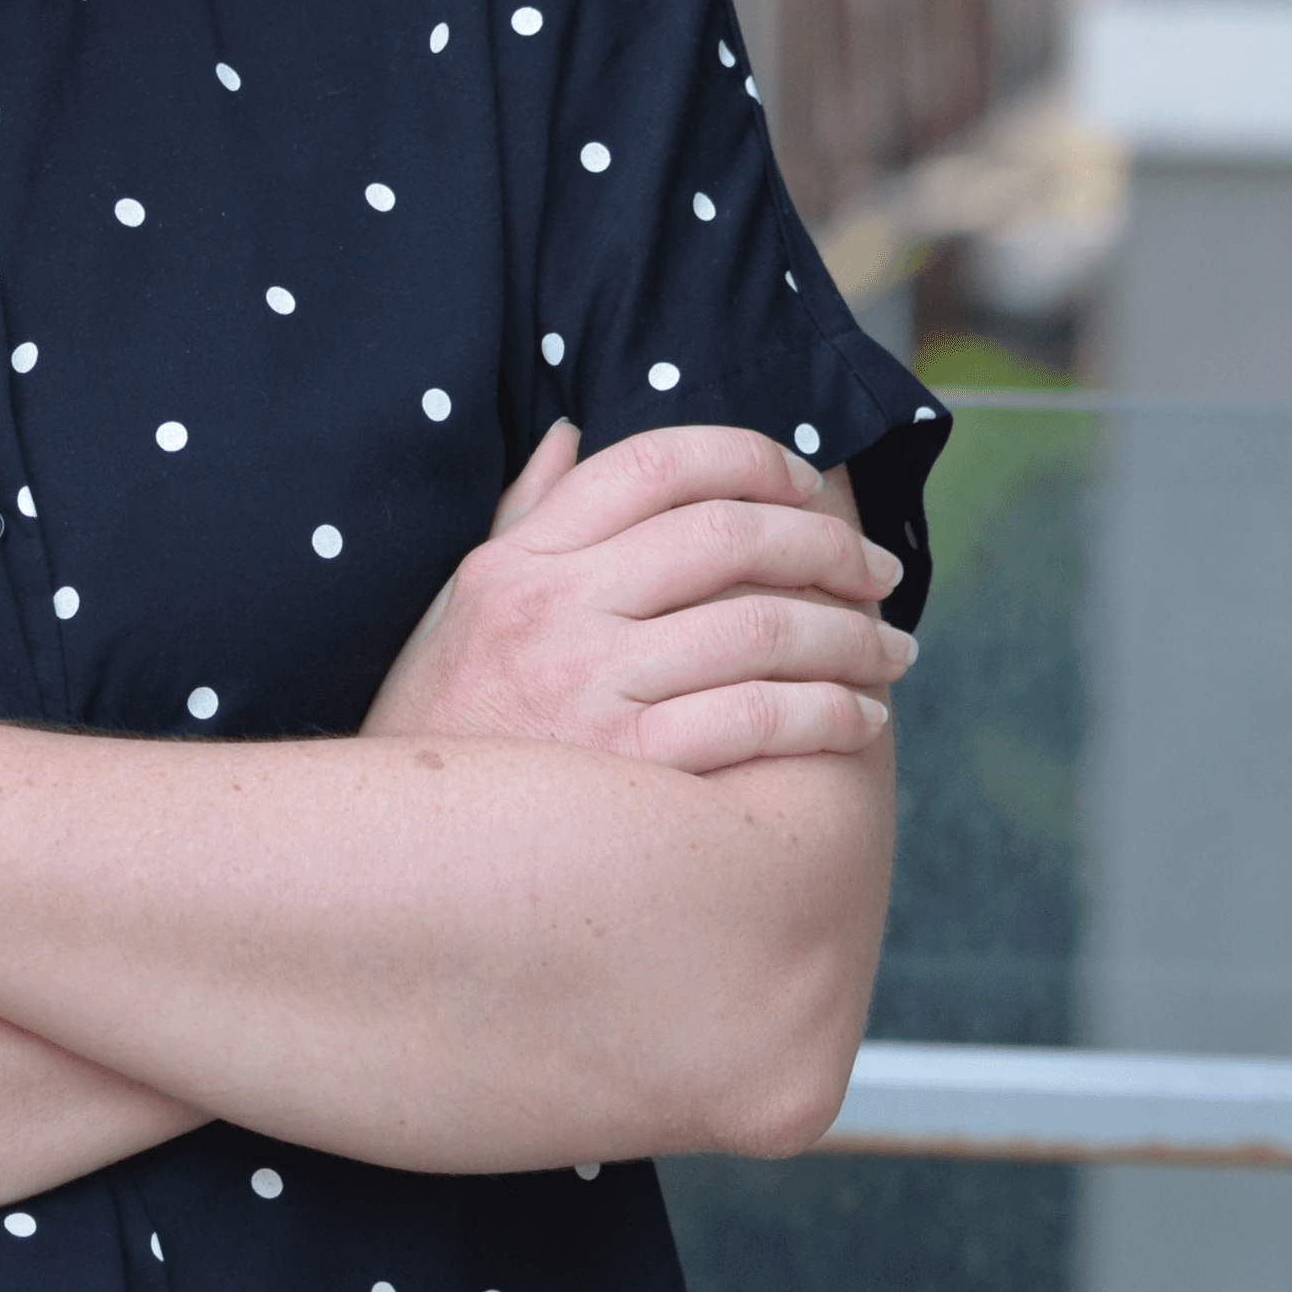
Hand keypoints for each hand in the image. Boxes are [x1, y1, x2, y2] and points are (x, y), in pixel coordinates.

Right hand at [360, 423, 912, 771]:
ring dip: (851, 637)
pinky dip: (828, 713)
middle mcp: (554, 607)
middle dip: (827, 547)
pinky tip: (858, 719)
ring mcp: (591, 686)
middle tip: (879, 573)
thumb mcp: (460, 606)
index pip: (653, 461)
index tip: (806, 484)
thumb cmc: (447, 727)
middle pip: (727, 535)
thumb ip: (523, 516)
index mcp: (520, 558)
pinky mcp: (631, 768)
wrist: (400, 858)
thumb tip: (573, 433)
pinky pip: (759, 719)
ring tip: (891, 652)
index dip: (750, 457)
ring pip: (761, 628)